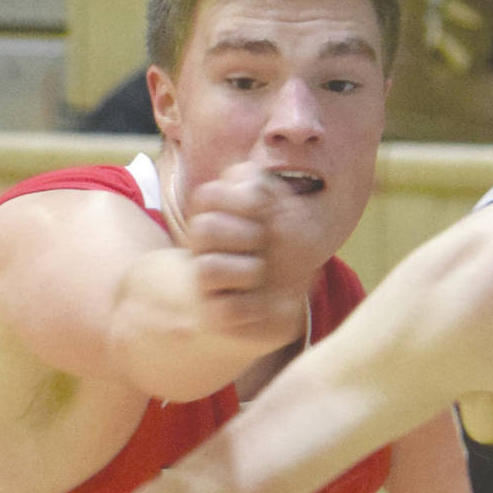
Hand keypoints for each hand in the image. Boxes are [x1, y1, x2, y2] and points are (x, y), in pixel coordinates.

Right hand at [185, 161, 324, 341]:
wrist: (281, 308)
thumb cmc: (285, 256)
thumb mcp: (289, 219)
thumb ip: (270, 193)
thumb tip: (256, 177)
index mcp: (217, 216)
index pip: (211, 195)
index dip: (242, 199)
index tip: (266, 208)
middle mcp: (204, 247)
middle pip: (204, 228)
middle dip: (246, 235)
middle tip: (264, 242)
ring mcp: (205, 282)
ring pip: (209, 268)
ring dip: (249, 270)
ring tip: (262, 273)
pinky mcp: (214, 315)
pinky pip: (229, 308)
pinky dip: (256, 305)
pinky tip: (267, 302)